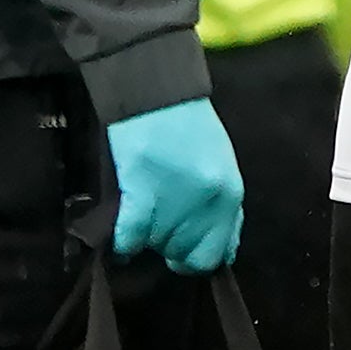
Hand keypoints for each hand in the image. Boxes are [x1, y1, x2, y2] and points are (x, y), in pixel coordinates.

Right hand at [107, 96, 244, 273]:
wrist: (155, 93)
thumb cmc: (188, 124)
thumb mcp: (220, 165)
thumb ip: (220, 206)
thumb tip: (218, 247)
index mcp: (230, 196)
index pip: (219, 252)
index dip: (198, 256)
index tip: (183, 251)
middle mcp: (207, 206)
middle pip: (186, 254)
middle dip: (170, 249)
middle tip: (157, 230)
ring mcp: (175, 203)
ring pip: (156, 246)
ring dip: (146, 240)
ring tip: (139, 219)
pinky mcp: (141, 196)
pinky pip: (129, 239)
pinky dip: (122, 242)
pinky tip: (120, 236)